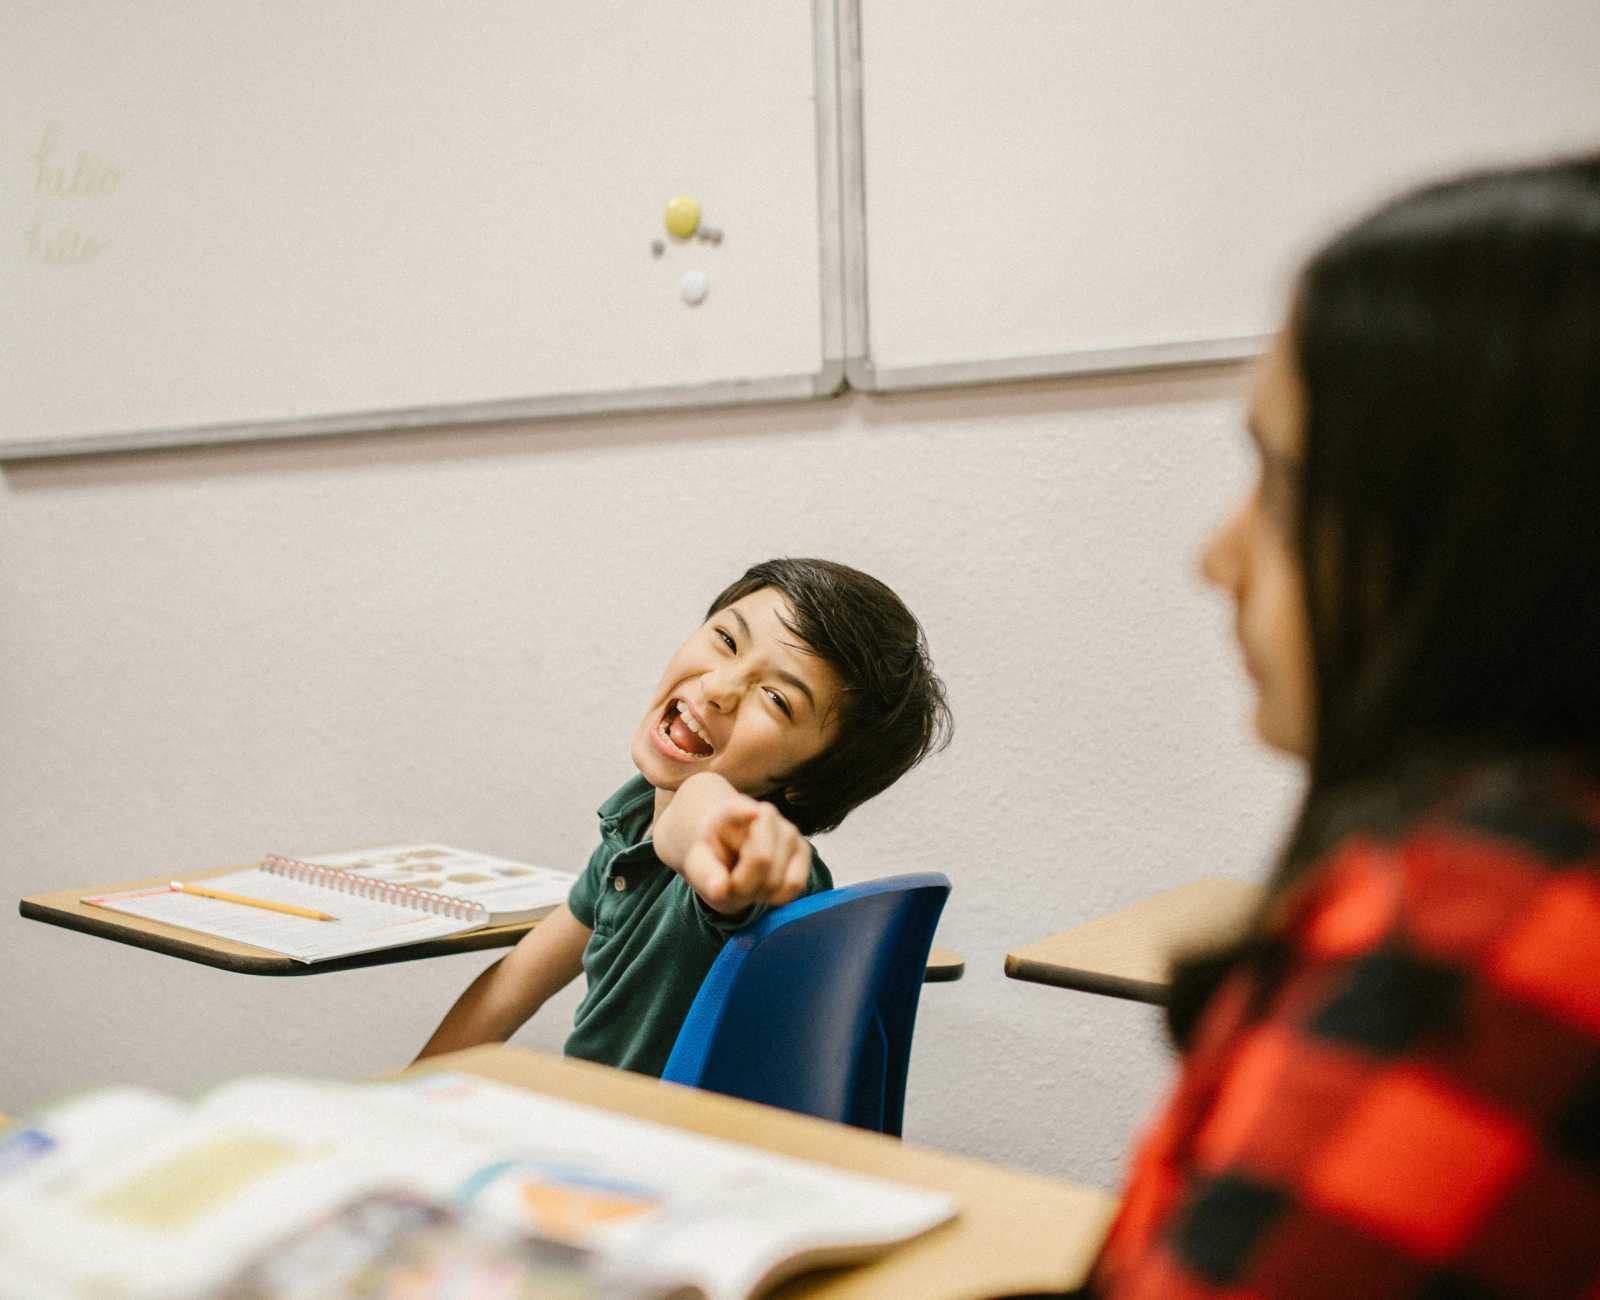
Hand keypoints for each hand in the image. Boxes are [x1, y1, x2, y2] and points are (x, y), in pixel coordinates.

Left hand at [674, 792, 812, 916]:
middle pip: (761, 860)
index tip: (752, 811)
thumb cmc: (715, 857)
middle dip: (744, 886)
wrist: (732, 850)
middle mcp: (765, 813)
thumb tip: (720, 890)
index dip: (746, 811)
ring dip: (760, 894)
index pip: (738, 809)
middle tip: (732, 886)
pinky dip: (777, 897)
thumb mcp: (699, 866)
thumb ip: (706, 876)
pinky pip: (795, 885)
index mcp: (729, 812)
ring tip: (747, 884)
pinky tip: (764, 888)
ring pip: (778, 878)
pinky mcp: (804, 849)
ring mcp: (788, 830)